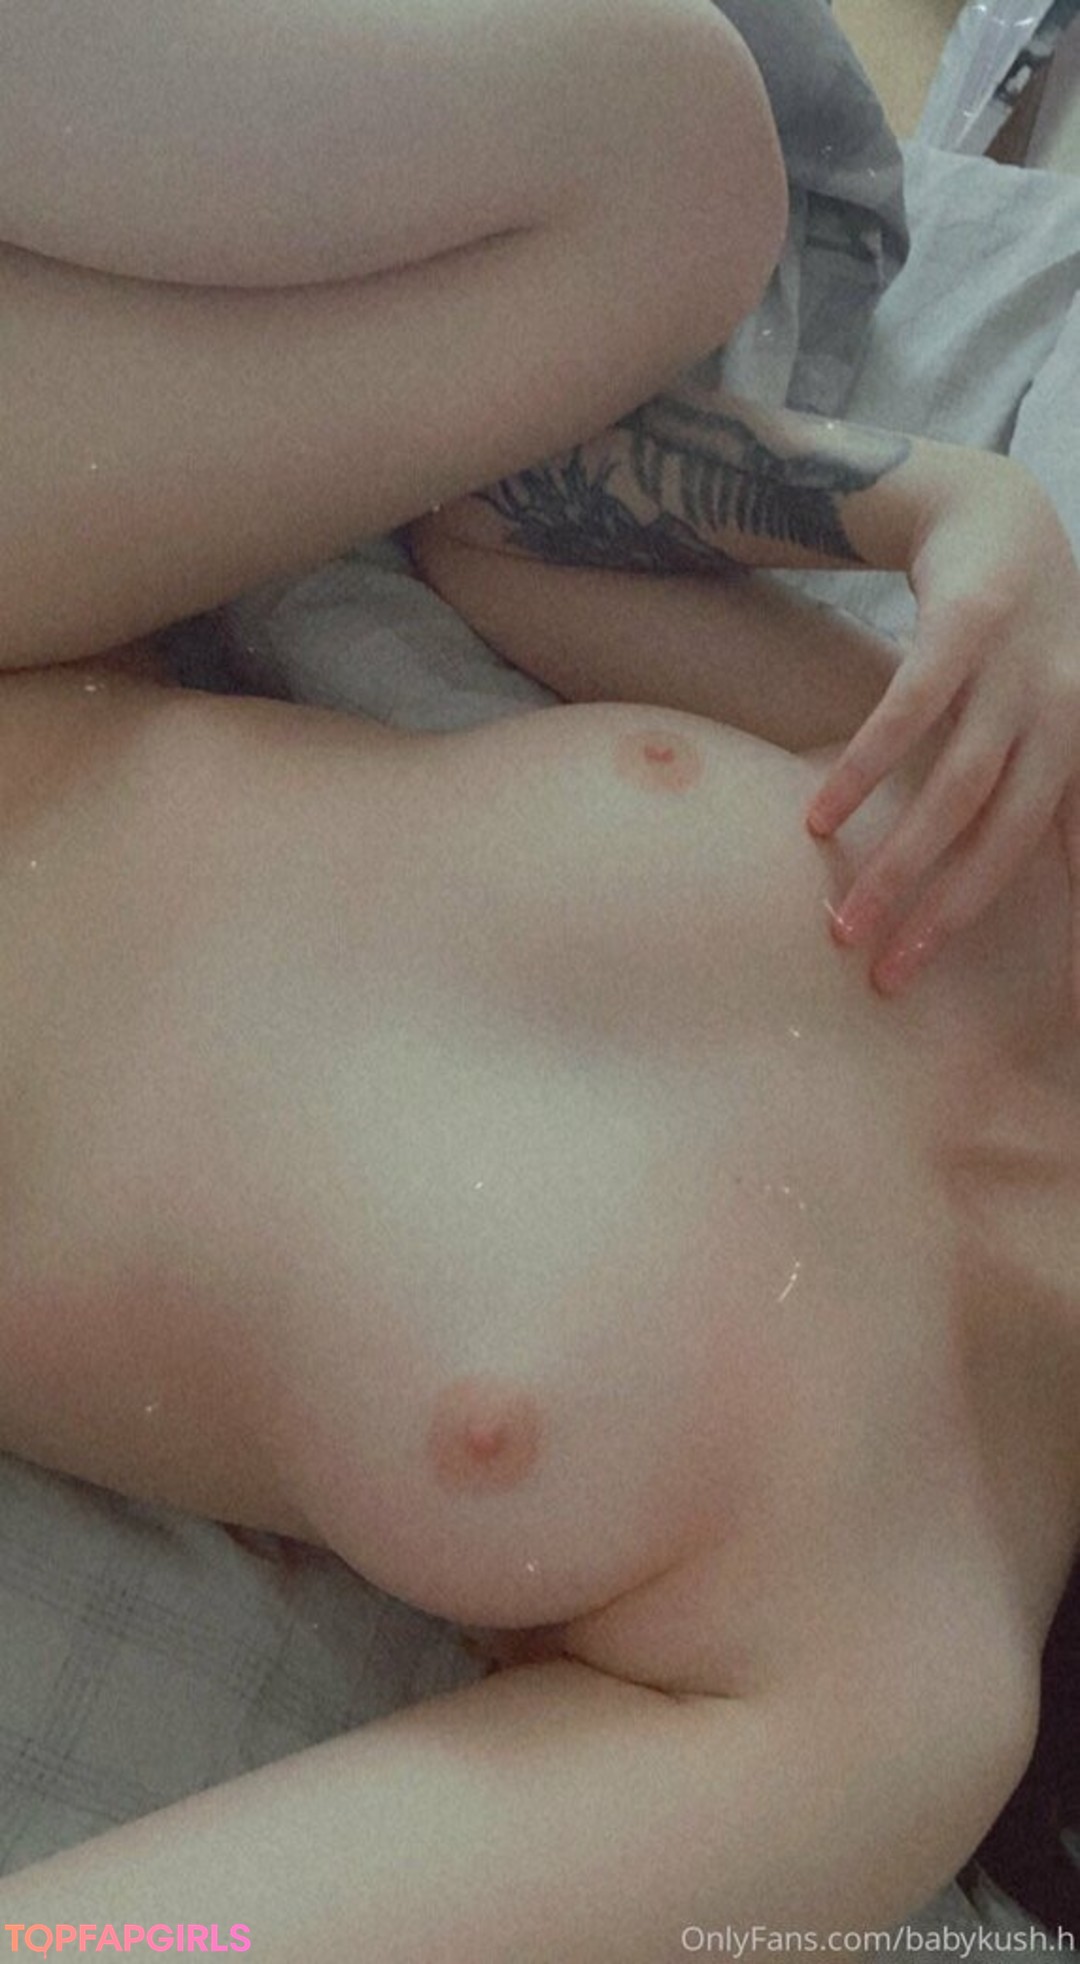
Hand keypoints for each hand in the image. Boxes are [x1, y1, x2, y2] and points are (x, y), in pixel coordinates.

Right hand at [804, 454, 1079, 1013]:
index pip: (1050, 850)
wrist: (994, 513)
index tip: (967, 980)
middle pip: (1000, 835)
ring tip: (843, 918)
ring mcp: (1018, 667)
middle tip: (881, 970)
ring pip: (955, 788)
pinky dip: (866, 769)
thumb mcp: (1052, 713)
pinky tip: (823, 819)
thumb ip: (1056, 794)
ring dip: (897, 861)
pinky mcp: (966, 626)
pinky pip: (910, 712)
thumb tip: (1068, 882)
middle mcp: (1065, 712)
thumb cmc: (1020, 633)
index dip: (1011, 917)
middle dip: (942, 912)